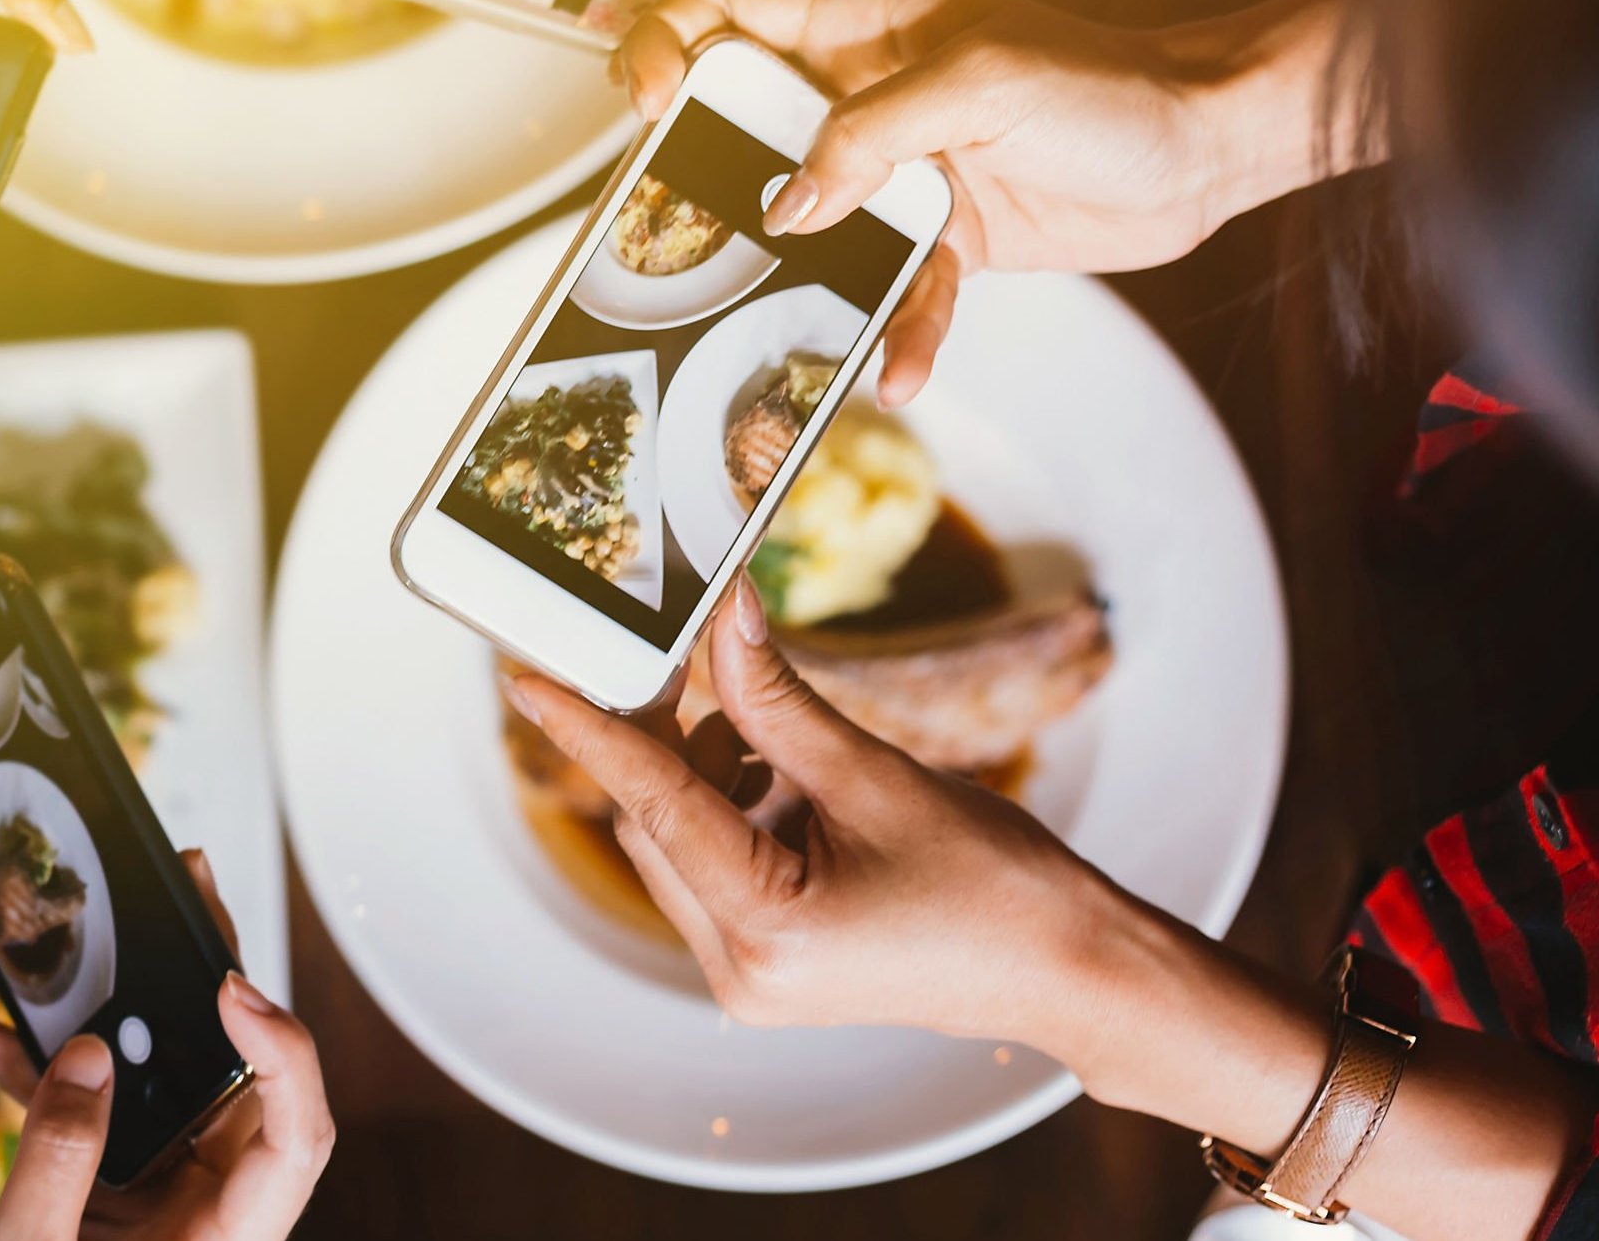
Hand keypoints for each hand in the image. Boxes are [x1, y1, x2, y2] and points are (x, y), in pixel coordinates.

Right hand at [0, 852, 333, 1239]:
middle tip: (192, 887)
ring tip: (91, 928)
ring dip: (104, 1011)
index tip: (232, 987)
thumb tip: (88, 1054)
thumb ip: (57, 1158)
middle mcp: (206, 1215)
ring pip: (153, 1081)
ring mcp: (155, 1200)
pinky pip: (81, 1114)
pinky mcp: (100, 1194)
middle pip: (235, 1078)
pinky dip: (27, 1072)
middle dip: (205, 978)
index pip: (296, 1136)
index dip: (283, 1053)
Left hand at [501, 575, 1133, 1047]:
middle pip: (660, 823)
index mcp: (766, 930)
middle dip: (682, 740)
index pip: (652, 804)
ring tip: (797, 749)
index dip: (589, 732)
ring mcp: (750, 980)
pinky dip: (740, 812)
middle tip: (715, 665)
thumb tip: (724, 617)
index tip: (530, 680)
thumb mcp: (877, 777)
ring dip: (718, 775)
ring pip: (686, 843)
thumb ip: (779, 701)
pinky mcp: (768, 970)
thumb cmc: (996, 883)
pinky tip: (799, 786)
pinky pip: (718, 871)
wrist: (1068, 967)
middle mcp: (740, 972)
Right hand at [623, 0, 1255, 404]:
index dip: (670, 40)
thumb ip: (872, 135)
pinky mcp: (937, 234)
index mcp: (863, 22)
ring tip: (767, 321)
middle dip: (699, 178)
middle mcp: (863, 93)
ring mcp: (895, 167)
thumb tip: (790, 204)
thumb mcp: (982, 84)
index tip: (650, 101)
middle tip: (673, 228)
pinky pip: (891, 288)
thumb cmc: (1110, 88)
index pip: (731, 6)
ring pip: (805, 224)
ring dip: (790, 278)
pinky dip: (893, 330)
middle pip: (741, 123)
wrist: (1205, 151)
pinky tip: (896, 368)